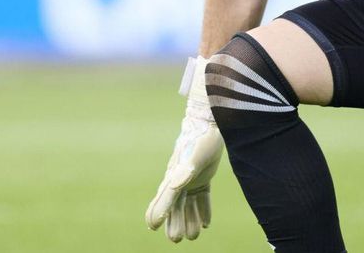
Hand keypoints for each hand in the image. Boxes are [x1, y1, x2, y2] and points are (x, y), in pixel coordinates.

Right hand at [146, 57, 223, 241]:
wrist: (210, 124)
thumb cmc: (199, 140)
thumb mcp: (192, 159)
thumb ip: (183, 174)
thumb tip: (172, 187)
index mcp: (173, 177)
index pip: (161, 200)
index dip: (157, 213)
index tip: (153, 226)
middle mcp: (179, 180)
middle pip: (175, 207)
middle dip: (174, 223)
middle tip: (176, 240)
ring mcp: (191, 179)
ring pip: (188, 205)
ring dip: (190, 220)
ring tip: (195, 235)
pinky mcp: (204, 177)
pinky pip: (202, 198)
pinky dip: (204, 210)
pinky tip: (207, 223)